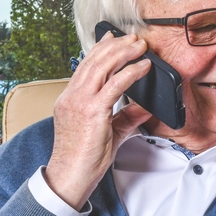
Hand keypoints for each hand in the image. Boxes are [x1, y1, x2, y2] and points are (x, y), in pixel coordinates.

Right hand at [44, 34, 152, 208]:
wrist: (70, 177)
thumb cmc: (83, 160)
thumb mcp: (109, 132)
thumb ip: (126, 117)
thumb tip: (145, 106)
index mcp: (70, 99)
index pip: (85, 66)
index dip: (100, 49)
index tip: (112, 38)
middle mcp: (72, 96)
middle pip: (94, 61)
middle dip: (115, 45)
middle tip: (133, 38)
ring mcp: (80, 102)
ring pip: (102, 66)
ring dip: (123, 52)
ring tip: (139, 45)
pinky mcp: (92, 111)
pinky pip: (114, 84)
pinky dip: (131, 72)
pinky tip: (143, 66)